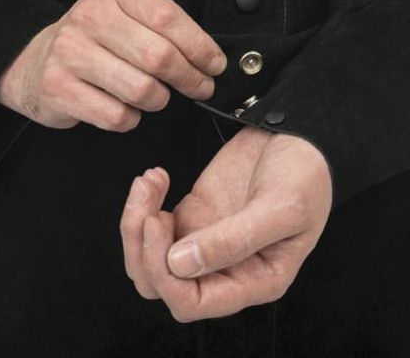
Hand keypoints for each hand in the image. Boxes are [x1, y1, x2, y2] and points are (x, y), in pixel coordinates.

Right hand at [0, 0, 225, 130]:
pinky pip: (119, 116)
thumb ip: (166, 30)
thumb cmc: (97, 42)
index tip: (215, 66)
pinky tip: (125, 107)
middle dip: (191, 80)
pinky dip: (132, 118)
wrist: (40, 61)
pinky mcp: (60, 89)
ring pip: (143, 91)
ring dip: (160, 100)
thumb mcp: (130, 18)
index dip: (201, 48)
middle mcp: (90, 17)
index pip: (169, 19)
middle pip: (160, 58)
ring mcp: (71, 54)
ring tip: (156, 96)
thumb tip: (210, 60)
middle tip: (201, 88)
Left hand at [120, 127, 332, 321]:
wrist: (297, 139)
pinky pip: (154, 223)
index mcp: (254, 279)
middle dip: (143, 248)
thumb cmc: (305, 176)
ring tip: (149, 183)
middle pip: (162, 283)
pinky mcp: (194, 214)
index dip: (166, 276)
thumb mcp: (283, 208)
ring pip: (152, 256)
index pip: (193, 302)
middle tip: (149, 207)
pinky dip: (145, 203)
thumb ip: (235, 240)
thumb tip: (180, 264)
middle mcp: (225, 267)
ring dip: (137, 224)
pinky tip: (156, 177)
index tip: (159, 226)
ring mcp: (205, 240)